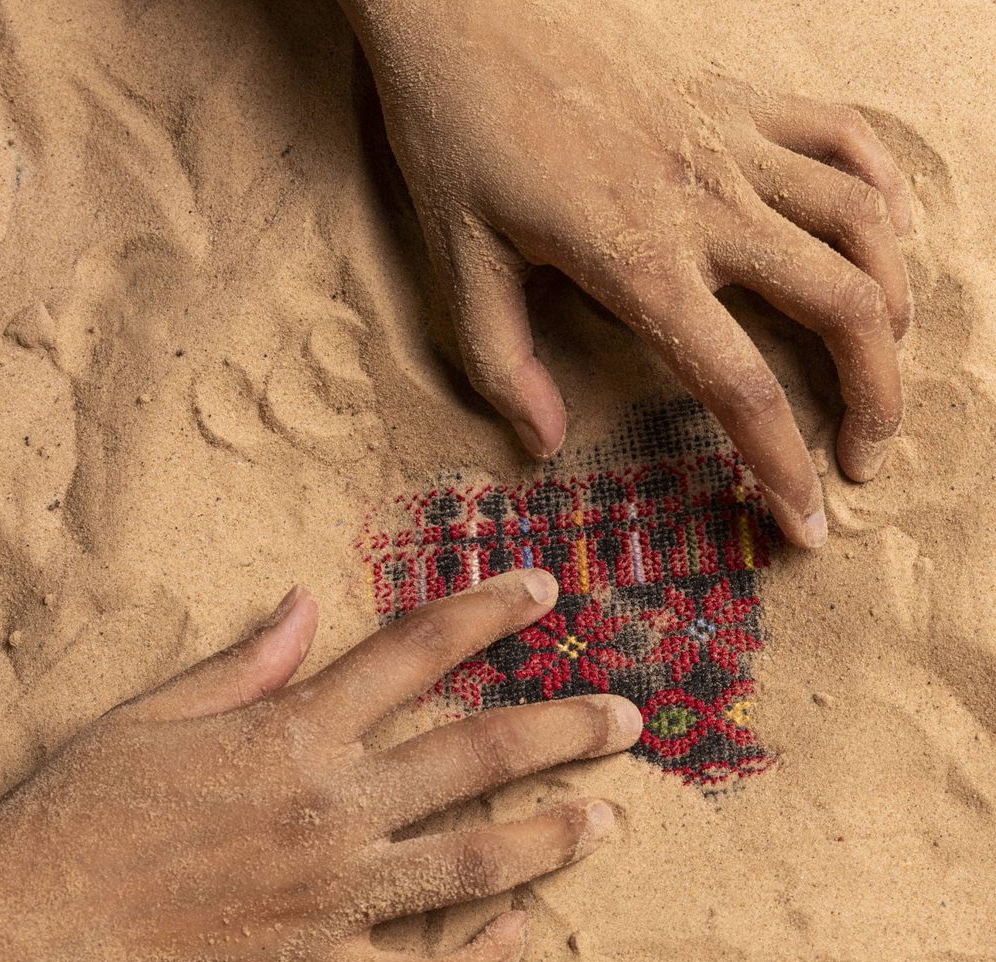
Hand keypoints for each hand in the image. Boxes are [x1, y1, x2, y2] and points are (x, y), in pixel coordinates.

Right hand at [0, 571, 640, 961]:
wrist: (20, 952)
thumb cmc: (81, 820)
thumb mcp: (152, 718)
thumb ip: (244, 662)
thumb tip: (308, 604)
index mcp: (291, 735)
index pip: (413, 651)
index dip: (485, 611)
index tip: (543, 588)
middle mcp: (329, 810)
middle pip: (472, 752)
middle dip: (561, 728)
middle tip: (627, 716)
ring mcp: (331, 900)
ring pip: (472, 863)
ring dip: (551, 837)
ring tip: (609, 817)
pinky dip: (482, 960)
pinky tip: (520, 934)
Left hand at [341, 0, 912, 548]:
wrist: (464, 8)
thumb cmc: (456, 133)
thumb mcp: (458, 260)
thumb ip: (503, 364)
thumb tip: (543, 445)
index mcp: (640, 258)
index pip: (738, 385)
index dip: (782, 468)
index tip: (807, 523)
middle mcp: (708, 201)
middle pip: (842, 307)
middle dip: (875, 397)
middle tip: (863, 454)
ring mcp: (733, 140)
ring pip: (864, 225)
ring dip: (892, 305)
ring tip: (881, 361)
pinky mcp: (738, 95)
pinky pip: (843, 135)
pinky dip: (881, 189)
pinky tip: (884, 233)